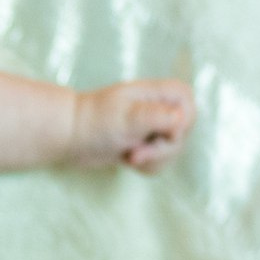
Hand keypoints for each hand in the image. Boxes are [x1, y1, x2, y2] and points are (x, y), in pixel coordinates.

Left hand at [72, 78, 195, 173]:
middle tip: (133, 152)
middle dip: (158, 151)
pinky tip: (126, 158)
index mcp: (164, 92)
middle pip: (182, 138)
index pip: (189, 112)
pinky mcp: (148, 144)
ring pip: (172, 154)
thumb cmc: (95, 121)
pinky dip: (144, 166)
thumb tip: (182, 118)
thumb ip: (156, 116)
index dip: (177, 130)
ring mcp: (157, 127)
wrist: (70, 136)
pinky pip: (160, 163)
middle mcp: (165, 108)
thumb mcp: (126, 117)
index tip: (156, 135)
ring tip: (127, 153)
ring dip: (149, 161)